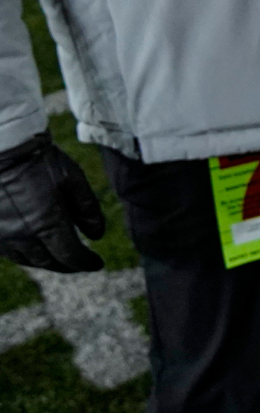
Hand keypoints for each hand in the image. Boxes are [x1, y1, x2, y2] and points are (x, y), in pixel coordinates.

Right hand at [0, 132, 106, 271]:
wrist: (3, 148)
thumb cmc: (40, 160)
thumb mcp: (73, 178)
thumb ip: (88, 208)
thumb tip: (97, 235)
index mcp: (46, 223)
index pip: (70, 256)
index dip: (86, 262)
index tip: (98, 263)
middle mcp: (21, 235)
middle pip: (48, 262)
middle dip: (68, 265)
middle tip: (80, 262)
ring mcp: (1, 235)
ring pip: (27, 260)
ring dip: (46, 261)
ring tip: (60, 256)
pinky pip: (9, 252)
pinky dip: (26, 254)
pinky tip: (35, 247)